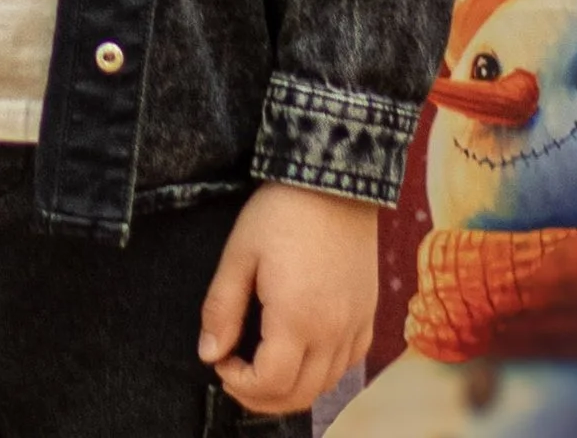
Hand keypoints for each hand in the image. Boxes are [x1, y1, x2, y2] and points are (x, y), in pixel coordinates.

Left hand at [197, 183, 375, 417]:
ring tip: (264, 368)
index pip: (270, 383)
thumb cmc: (281, 212)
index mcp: (297, 320)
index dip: (240, 384)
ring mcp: (355, 325)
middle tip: (235, 374)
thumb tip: (208, 354)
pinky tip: (302, 354)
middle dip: (262, 396)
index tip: (221, 361)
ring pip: (326, 385)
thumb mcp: (239, 253)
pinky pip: (348, 363)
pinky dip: (323, 372)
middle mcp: (332, 332)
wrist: (334, 179)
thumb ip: (222, 308)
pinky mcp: (368, 314)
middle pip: (300, 395)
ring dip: (292, 389)